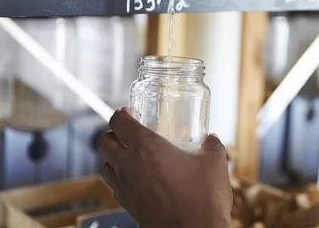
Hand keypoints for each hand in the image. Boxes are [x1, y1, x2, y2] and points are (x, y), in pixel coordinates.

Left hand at [97, 108, 231, 227]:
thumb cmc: (203, 197)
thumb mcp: (215, 162)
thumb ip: (211, 145)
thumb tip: (210, 139)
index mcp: (147, 147)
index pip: (118, 122)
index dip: (120, 113)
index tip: (127, 111)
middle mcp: (129, 166)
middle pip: (103, 142)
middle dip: (112, 133)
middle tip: (126, 131)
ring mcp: (126, 188)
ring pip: (105, 165)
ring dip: (113, 156)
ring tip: (129, 154)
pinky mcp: (128, 206)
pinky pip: (114, 186)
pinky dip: (119, 177)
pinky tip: (137, 178)